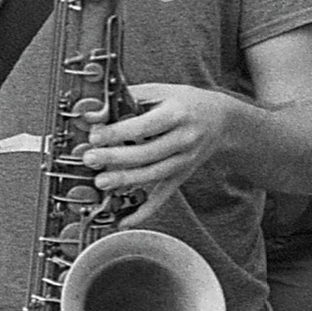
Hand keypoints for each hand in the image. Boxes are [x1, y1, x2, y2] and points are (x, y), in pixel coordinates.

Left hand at [83, 83, 236, 214]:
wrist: (221, 118)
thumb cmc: (185, 102)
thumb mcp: (160, 90)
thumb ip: (128, 98)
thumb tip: (95, 112)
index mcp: (176, 114)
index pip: (143, 127)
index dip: (117, 133)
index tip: (95, 136)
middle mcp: (183, 139)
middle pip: (146, 153)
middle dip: (115, 158)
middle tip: (90, 159)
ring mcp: (184, 161)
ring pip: (153, 175)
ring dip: (125, 181)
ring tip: (101, 182)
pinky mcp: (182, 175)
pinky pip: (163, 196)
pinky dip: (145, 211)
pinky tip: (125, 220)